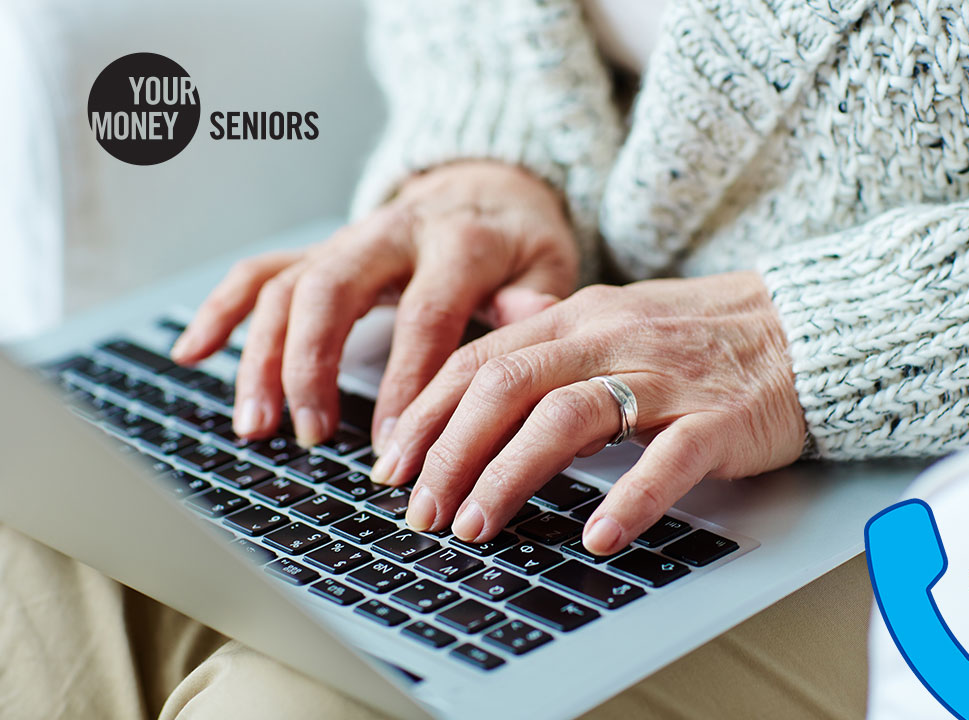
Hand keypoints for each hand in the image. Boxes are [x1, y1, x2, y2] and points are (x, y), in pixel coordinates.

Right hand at [170, 161, 578, 447]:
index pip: (425, 315)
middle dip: (312, 366)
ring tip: (257, 426)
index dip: (406, 383)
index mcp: (459, 242)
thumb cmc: (520, 242)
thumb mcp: (549, 264)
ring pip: (288, 286)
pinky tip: (192, 353)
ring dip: (261, 357)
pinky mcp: (323, 250)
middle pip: (333, 291)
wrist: (491, 187)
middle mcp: (394, 234)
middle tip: (313, 437)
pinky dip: (222, 310)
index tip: (393, 448)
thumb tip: (533, 321)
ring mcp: (351, 240)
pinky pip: (261, 271)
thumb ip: (535, 296)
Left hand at [376, 272, 806, 554]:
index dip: (426, 413)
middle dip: (450, 452)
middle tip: (421, 511)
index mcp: (578, 318)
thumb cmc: (704, 332)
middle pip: (506, 387)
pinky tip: (598, 535)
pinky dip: (629, 496)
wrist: (804, 326)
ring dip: (510, 475)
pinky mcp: (718, 416)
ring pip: (568, 416)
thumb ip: (553, 324)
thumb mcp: (618, 313)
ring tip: (477, 526)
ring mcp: (665, 376)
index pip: (480, 360)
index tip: (391, 466)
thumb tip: (498, 320)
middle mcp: (610, 338)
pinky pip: (668, 456)